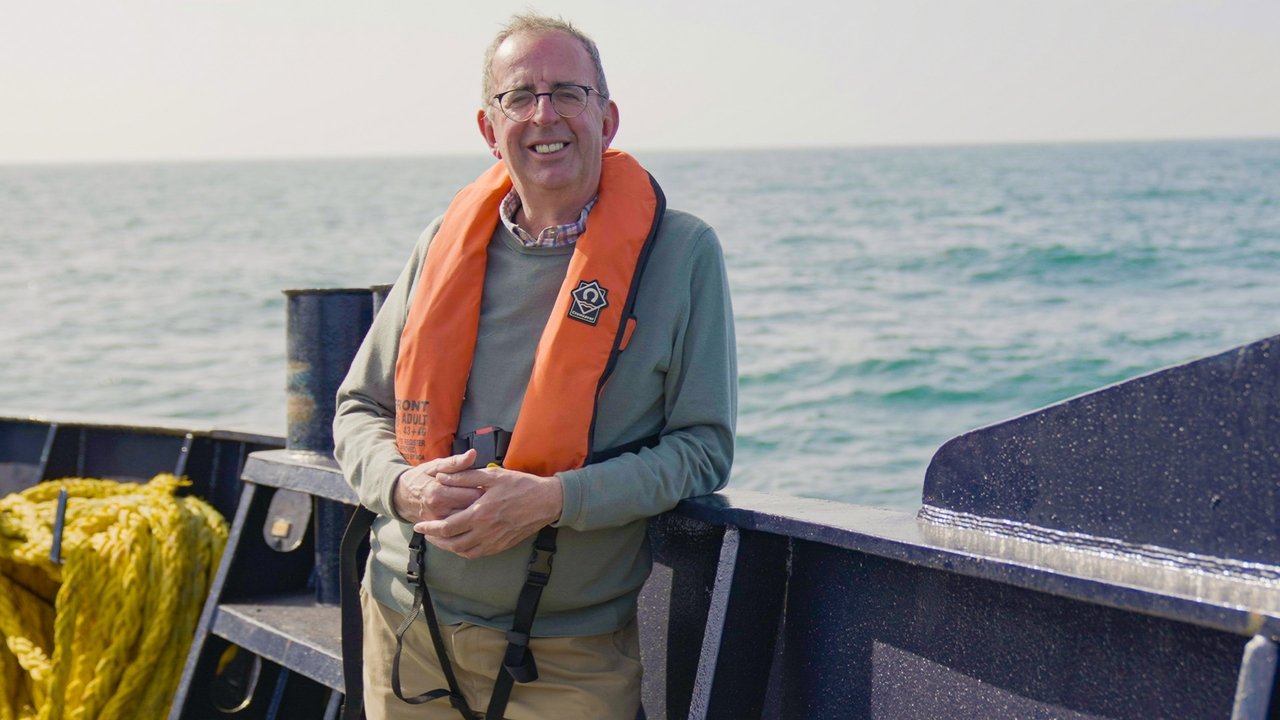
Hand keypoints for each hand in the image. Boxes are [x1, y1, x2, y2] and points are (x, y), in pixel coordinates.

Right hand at [393, 449, 483, 522]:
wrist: (401, 496)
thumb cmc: (421, 477)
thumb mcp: (435, 465)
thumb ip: (456, 462)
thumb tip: (473, 454)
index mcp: (439, 492)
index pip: (472, 493)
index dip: (483, 488)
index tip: (487, 484)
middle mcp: (439, 509)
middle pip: (472, 508)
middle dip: (482, 502)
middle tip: (487, 494)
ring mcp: (439, 521)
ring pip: (467, 520)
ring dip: (475, 512)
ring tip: (480, 503)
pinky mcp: (439, 529)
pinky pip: (459, 527)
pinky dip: (467, 520)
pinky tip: (470, 512)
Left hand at [414, 466, 562, 558]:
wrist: (546, 501)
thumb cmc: (520, 485)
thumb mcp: (491, 475)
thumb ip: (464, 477)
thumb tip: (441, 477)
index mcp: (479, 513)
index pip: (447, 526)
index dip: (430, 528)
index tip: (419, 526)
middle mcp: (485, 532)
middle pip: (452, 543)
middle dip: (435, 540)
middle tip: (426, 534)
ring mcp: (494, 541)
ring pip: (464, 552)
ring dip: (448, 548)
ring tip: (440, 540)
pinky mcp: (502, 545)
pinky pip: (478, 554)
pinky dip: (465, 551)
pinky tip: (461, 544)